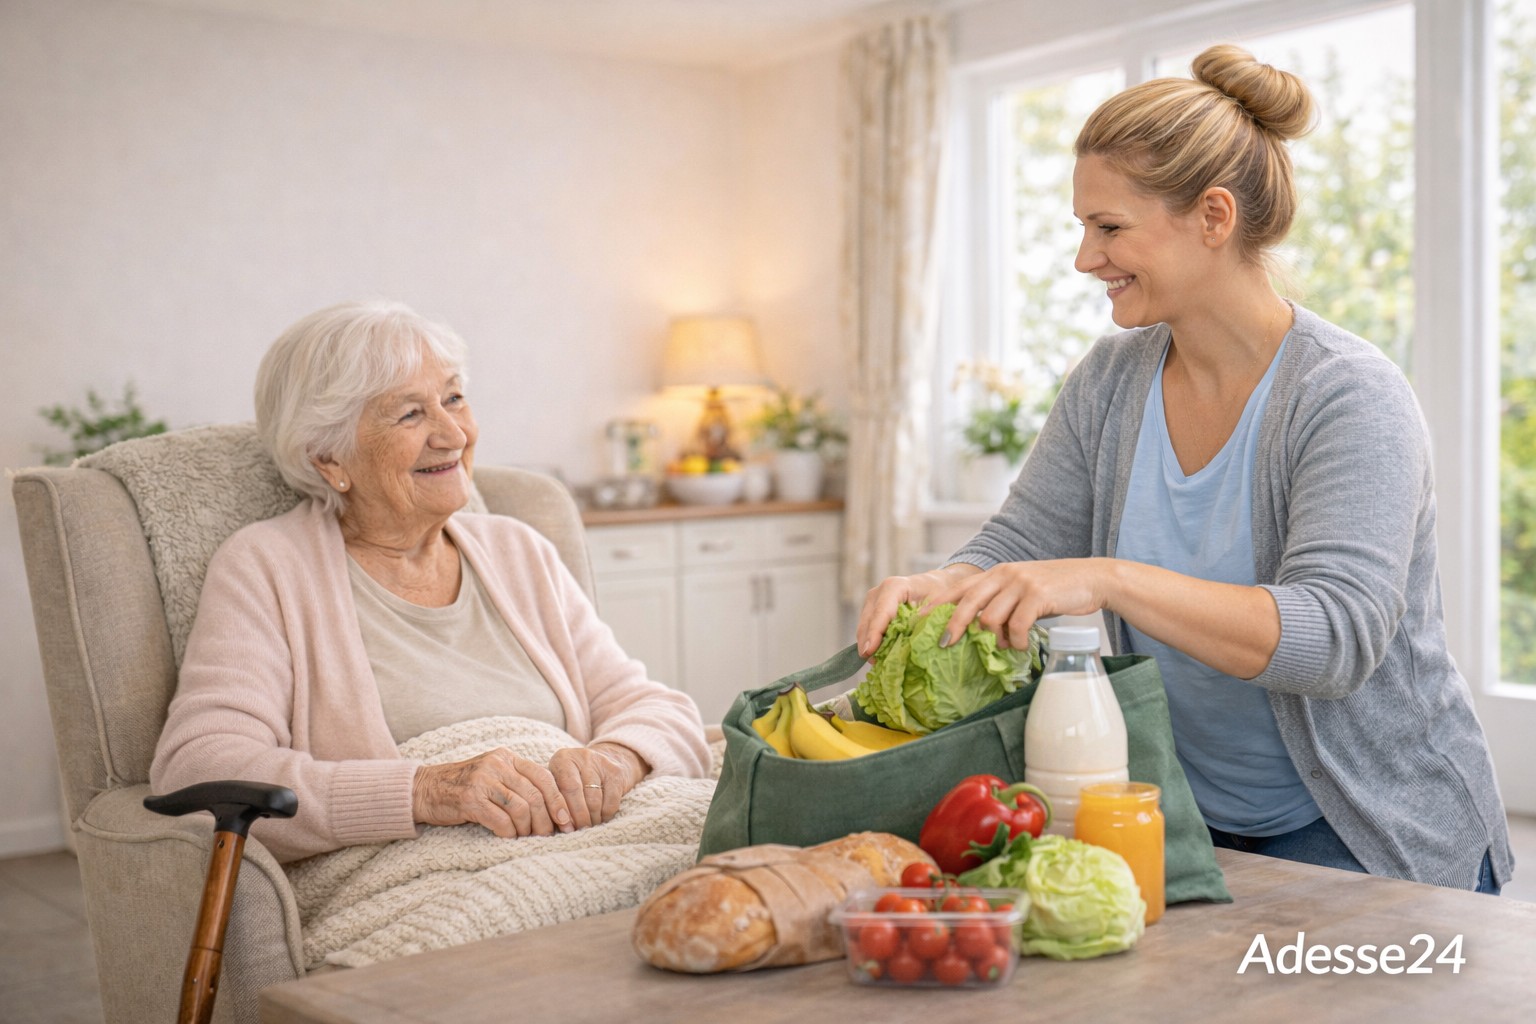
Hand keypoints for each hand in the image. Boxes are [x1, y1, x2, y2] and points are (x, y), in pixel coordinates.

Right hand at [412, 747, 573, 837]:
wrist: (424, 789)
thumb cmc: (464, 788)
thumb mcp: (493, 776)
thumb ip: (518, 782)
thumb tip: (553, 807)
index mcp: (507, 757)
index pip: (544, 776)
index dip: (559, 800)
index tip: (566, 820)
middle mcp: (497, 765)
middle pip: (535, 794)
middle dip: (546, 819)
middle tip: (548, 836)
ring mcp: (482, 781)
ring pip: (521, 808)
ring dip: (528, 829)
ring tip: (528, 838)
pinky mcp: (470, 800)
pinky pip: (501, 820)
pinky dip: (509, 833)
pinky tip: (509, 838)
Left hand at [546, 743, 647, 829]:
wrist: (606, 761)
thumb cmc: (576, 779)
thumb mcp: (561, 783)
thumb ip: (555, 801)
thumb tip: (560, 827)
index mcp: (562, 759)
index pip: (562, 787)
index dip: (562, 810)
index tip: (565, 828)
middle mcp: (580, 757)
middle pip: (577, 792)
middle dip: (577, 817)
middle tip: (578, 831)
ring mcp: (600, 762)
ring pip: (594, 799)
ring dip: (591, 819)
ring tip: (588, 827)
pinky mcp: (616, 772)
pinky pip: (610, 802)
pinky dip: (605, 815)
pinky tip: (601, 819)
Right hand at [856, 564, 981, 657]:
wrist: (937, 583)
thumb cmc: (940, 593)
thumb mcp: (939, 606)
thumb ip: (925, 622)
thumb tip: (912, 646)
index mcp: (895, 587)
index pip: (881, 613)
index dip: (874, 633)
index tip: (869, 651)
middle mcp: (879, 591)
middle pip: (868, 621)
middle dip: (868, 643)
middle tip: (874, 663)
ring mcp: (873, 599)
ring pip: (864, 625)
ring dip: (868, 643)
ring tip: (877, 662)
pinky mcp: (872, 608)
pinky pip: (867, 627)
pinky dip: (872, 640)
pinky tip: (879, 654)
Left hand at [932, 558, 1111, 648]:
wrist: (1092, 578)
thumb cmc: (1055, 591)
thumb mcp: (1022, 593)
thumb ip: (1001, 608)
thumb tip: (983, 635)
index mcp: (996, 574)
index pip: (958, 589)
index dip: (937, 605)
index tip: (919, 622)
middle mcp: (1004, 574)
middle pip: (967, 602)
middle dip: (953, 625)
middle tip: (944, 644)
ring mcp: (1020, 583)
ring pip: (991, 617)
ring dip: (995, 639)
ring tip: (1005, 646)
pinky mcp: (1038, 595)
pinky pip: (1017, 624)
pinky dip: (1016, 640)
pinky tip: (1022, 646)